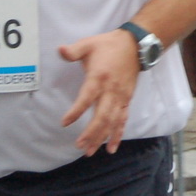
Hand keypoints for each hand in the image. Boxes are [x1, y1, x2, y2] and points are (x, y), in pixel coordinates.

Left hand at [59, 30, 142, 154]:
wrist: (136, 46)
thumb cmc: (109, 45)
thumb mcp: (89, 43)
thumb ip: (74, 50)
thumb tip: (59, 50)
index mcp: (99, 77)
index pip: (87, 97)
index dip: (76, 111)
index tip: (65, 122)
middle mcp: (111, 90)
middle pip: (102, 116)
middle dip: (91, 133)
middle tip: (79, 146)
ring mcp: (120, 97)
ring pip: (112, 122)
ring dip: (101, 138)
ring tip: (90, 151)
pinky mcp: (126, 100)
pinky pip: (122, 120)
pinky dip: (117, 135)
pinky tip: (111, 148)